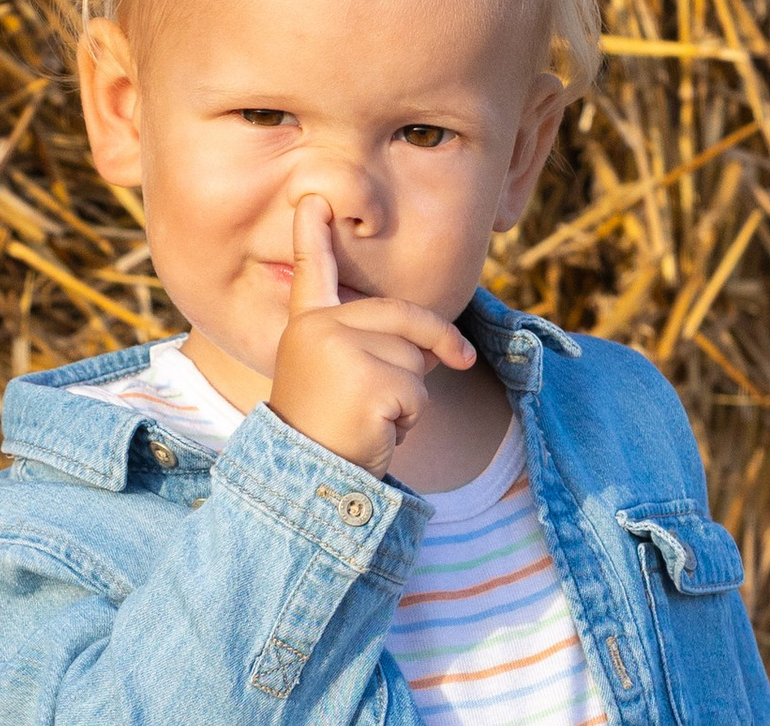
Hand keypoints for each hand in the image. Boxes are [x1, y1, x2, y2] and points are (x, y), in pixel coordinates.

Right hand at [267, 195, 476, 476]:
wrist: (307, 482)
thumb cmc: (329, 434)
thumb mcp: (345, 380)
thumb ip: (379, 349)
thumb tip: (442, 346)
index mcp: (307, 328)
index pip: (313, 275)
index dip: (312, 236)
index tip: (314, 199)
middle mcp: (318, 331)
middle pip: (401, 316)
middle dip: (438, 341)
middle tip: (462, 360)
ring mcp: (339, 353)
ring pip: (414, 359)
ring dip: (410, 397)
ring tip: (371, 419)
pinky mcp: (365, 382)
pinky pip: (418, 392)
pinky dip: (411, 420)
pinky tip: (376, 433)